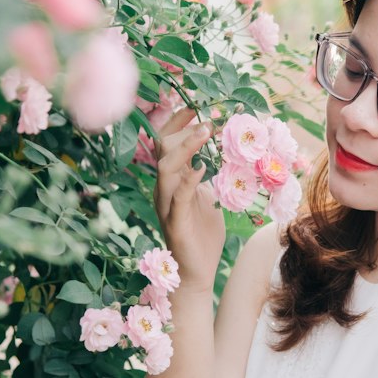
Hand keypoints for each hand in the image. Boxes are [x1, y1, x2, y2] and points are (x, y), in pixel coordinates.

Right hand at [153, 108, 225, 292]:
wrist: (196, 273)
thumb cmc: (202, 236)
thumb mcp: (206, 199)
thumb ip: (203, 178)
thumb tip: (215, 156)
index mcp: (171, 182)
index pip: (166, 143)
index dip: (177, 122)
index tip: (194, 105)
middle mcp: (164, 190)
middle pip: (162, 149)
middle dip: (183, 129)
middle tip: (208, 119)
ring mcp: (167, 205)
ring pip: (166, 168)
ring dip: (186, 148)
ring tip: (206, 133)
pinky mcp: (175, 223)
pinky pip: (178, 197)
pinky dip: (189, 180)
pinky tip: (203, 168)